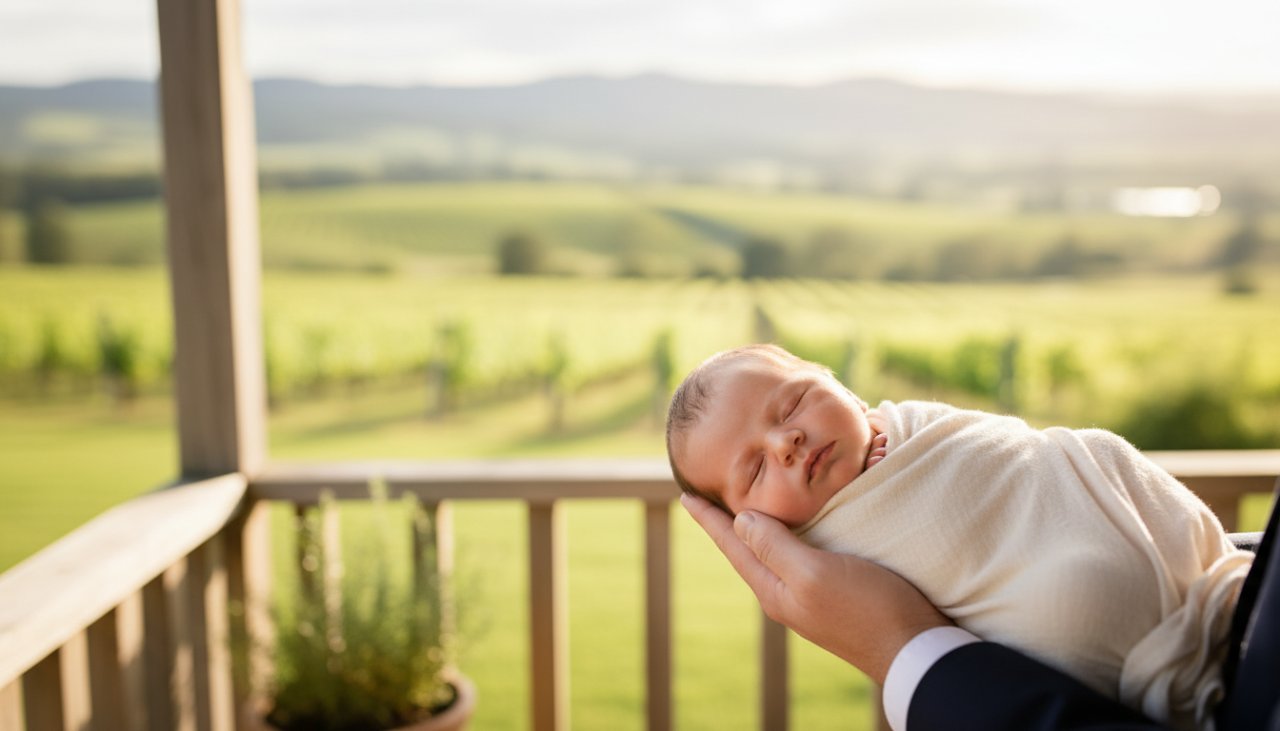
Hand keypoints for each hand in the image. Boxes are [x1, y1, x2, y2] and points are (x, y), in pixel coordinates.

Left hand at [681, 493, 951, 684]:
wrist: (915, 650)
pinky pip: (798, 558)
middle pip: (747, 551)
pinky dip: (788, 537)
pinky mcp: (835, 594)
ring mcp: (810, 597)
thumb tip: (740, 521)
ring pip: (773, 554)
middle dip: (727, 524)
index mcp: (774, 589)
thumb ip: (775, 547)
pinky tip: (797, 532)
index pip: (733, 546)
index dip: (709, 519)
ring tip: (744, 510)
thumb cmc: (866, 608)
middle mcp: (786, 594)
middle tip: (707, 500)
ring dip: (757, 530)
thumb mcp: (813, 573)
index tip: (685, 496)